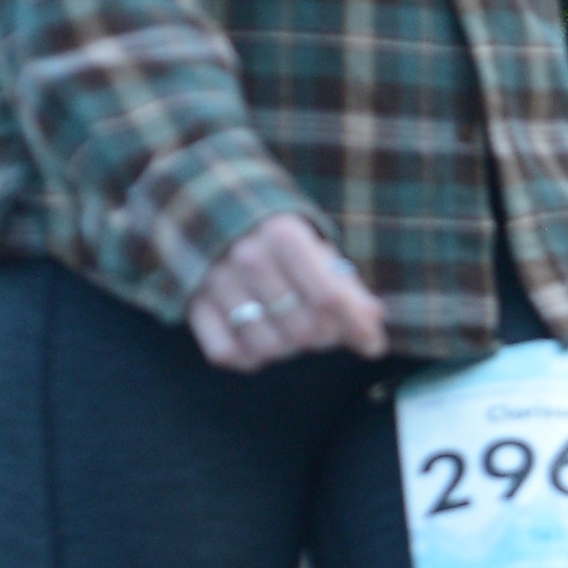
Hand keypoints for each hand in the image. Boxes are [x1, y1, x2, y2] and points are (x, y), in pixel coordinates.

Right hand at [189, 212, 386, 371]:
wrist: (207, 210)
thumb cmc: (275, 237)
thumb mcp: (313, 247)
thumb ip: (344, 284)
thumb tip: (374, 320)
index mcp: (284, 234)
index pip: (328, 297)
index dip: (355, 327)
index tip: (371, 344)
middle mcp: (248, 256)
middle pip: (303, 329)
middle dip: (323, 339)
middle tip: (325, 331)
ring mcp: (216, 281)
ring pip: (268, 347)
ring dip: (288, 350)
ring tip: (289, 330)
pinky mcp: (193, 304)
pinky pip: (228, 353)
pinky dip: (249, 357)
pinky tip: (258, 338)